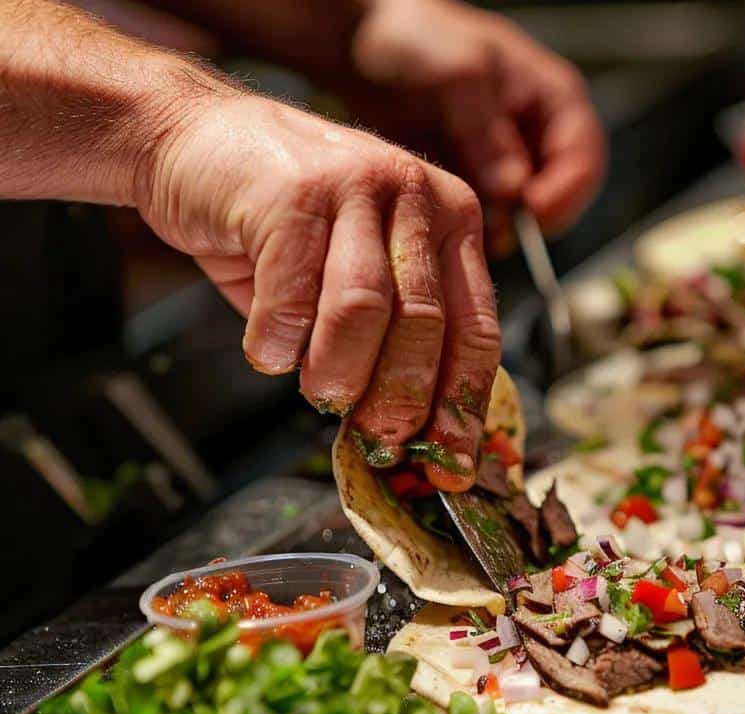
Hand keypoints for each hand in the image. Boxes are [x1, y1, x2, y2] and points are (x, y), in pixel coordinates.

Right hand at [137, 90, 500, 489]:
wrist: (193, 143)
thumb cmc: (283, 227)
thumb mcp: (358, 278)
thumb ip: (392, 340)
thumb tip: (414, 434)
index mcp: (451, 223)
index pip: (476, 329)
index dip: (462, 406)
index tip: (449, 463)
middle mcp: (417, 197)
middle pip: (424, 325)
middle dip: (398, 400)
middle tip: (375, 438)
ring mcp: (358, 184)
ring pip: (363, 309)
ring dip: (337, 371)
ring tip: (317, 389)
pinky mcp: (296, 189)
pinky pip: (292, 294)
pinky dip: (276, 340)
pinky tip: (268, 348)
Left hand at [341, 0, 605, 241]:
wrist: (364, 48)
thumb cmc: (418, 41)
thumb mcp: (457, 74)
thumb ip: (486, 133)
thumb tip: (514, 190)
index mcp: (555, 101)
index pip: (585, 163)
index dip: (564, 194)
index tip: (529, 213)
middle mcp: (538, 140)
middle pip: (558, 201)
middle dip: (526, 220)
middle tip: (488, 224)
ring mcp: (507, 169)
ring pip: (520, 221)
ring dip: (494, 230)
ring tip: (456, 214)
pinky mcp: (475, 189)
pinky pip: (486, 225)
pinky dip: (471, 230)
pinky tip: (442, 216)